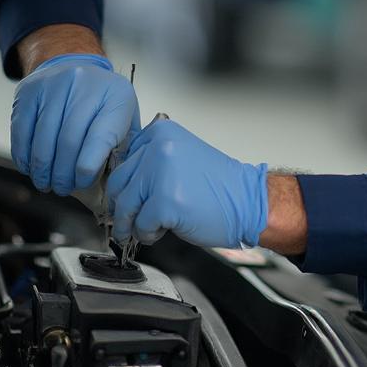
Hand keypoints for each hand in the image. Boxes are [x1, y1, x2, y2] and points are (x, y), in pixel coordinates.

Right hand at [11, 54, 139, 194]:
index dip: (89, 164)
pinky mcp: (29, 90)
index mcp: (116, 95)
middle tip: (63, 188)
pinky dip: (24, 155)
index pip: (102, 135)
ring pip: (44, 137)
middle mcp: (85, 84)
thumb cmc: (101, 103)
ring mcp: (54, 84)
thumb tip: (113, 183)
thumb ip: (122, 148)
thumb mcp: (124, 119)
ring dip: (42, 169)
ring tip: (46, 183)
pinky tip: (30, 167)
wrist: (73, 66)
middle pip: (69, 139)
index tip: (82, 181)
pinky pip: (22, 129)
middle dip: (63, 173)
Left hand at [107, 118, 267, 248]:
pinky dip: (147, 234)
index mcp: (161, 132)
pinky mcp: (165, 201)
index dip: (124, 184)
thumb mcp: (180, 156)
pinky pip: (141, 224)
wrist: (247, 201)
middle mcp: (159, 147)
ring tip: (143, 230)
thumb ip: (151, 161)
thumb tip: (120, 184)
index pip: (123, 159)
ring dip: (130, 224)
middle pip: (119, 182)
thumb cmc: (217, 185)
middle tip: (126, 221)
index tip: (126, 197)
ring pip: (125, 205)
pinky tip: (160, 232)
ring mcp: (161, 174)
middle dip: (120, 207)